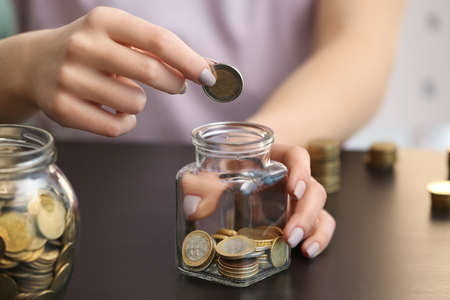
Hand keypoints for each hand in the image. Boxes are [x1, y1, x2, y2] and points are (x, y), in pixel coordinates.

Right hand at [4, 7, 214, 135]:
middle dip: (174, 83)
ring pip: (135, 103)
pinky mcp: (63, 108)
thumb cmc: (93, 51)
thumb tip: (210, 68)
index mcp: (104, 21)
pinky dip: (125, 122)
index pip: (158, 40)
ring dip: (139, 103)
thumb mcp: (122, 38)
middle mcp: (84, 46)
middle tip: (178, 86)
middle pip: (151, 71)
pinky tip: (112, 110)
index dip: (189, 60)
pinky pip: (116, 126)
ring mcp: (70, 78)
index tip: (210, 77)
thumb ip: (163, 51)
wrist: (35, 64)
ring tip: (121, 92)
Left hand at [181, 143, 334, 258]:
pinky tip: (307, 251)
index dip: (300, 171)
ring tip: (301, 248)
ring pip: (320, 209)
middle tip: (290, 234)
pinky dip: (319, 238)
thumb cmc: (232, 165)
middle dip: (305, 213)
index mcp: (277, 158)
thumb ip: (205, 183)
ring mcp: (300, 198)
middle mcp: (294, 177)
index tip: (293, 189)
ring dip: (313, 228)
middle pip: (313, 189)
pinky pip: (322, 224)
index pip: (297, 156)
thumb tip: (195, 206)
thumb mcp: (218, 170)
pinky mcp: (301, 214)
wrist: (241, 167)